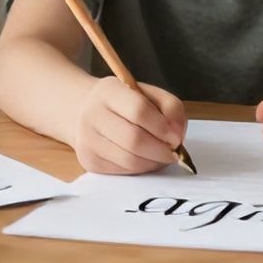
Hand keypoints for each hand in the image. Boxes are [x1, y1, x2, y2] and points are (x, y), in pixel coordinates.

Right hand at [71, 76, 186, 174]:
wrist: (85, 111)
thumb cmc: (124, 102)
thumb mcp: (148, 93)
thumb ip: (171, 107)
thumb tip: (177, 135)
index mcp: (109, 91)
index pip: (139, 110)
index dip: (162, 127)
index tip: (176, 137)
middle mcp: (92, 114)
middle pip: (133, 139)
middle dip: (160, 150)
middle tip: (173, 153)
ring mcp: (87, 139)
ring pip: (129, 160)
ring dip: (153, 162)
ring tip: (161, 156)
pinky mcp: (88, 160)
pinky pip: (122, 171)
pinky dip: (141, 169)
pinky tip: (145, 159)